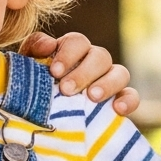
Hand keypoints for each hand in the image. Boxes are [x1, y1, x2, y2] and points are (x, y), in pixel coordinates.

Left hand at [20, 30, 140, 116]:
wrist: (39, 119)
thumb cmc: (35, 88)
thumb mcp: (29, 67)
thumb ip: (35, 48)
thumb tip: (49, 44)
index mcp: (73, 50)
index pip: (77, 41)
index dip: (68, 54)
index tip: (54, 72)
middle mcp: (94, 62)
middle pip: (100, 56)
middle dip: (84, 72)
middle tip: (67, 89)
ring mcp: (110, 80)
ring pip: (120, 72)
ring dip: (107, 83)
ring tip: (92, 97)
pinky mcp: (120, 100)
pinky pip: (132, 96)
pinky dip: (128, 100)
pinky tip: (117, 109)